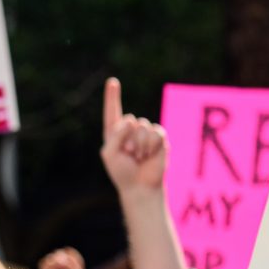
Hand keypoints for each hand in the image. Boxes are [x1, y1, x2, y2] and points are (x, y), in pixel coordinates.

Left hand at [99, 77, 169, 196]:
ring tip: (139, 157)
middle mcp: (130, 130)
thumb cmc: (122, 172)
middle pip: (130, 120)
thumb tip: (131, 119)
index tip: (112, 81)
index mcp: (114, 132)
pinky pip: (156, 132)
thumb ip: (115, 135)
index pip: (112, 111)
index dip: (112, 96)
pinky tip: (150, 155)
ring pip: (144, 126)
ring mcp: (145, 133)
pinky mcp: (159, 138)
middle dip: (129, 140)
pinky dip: (152, 145)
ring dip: (140, 145)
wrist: (140, 186)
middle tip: (129, 155)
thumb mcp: (109, 155)